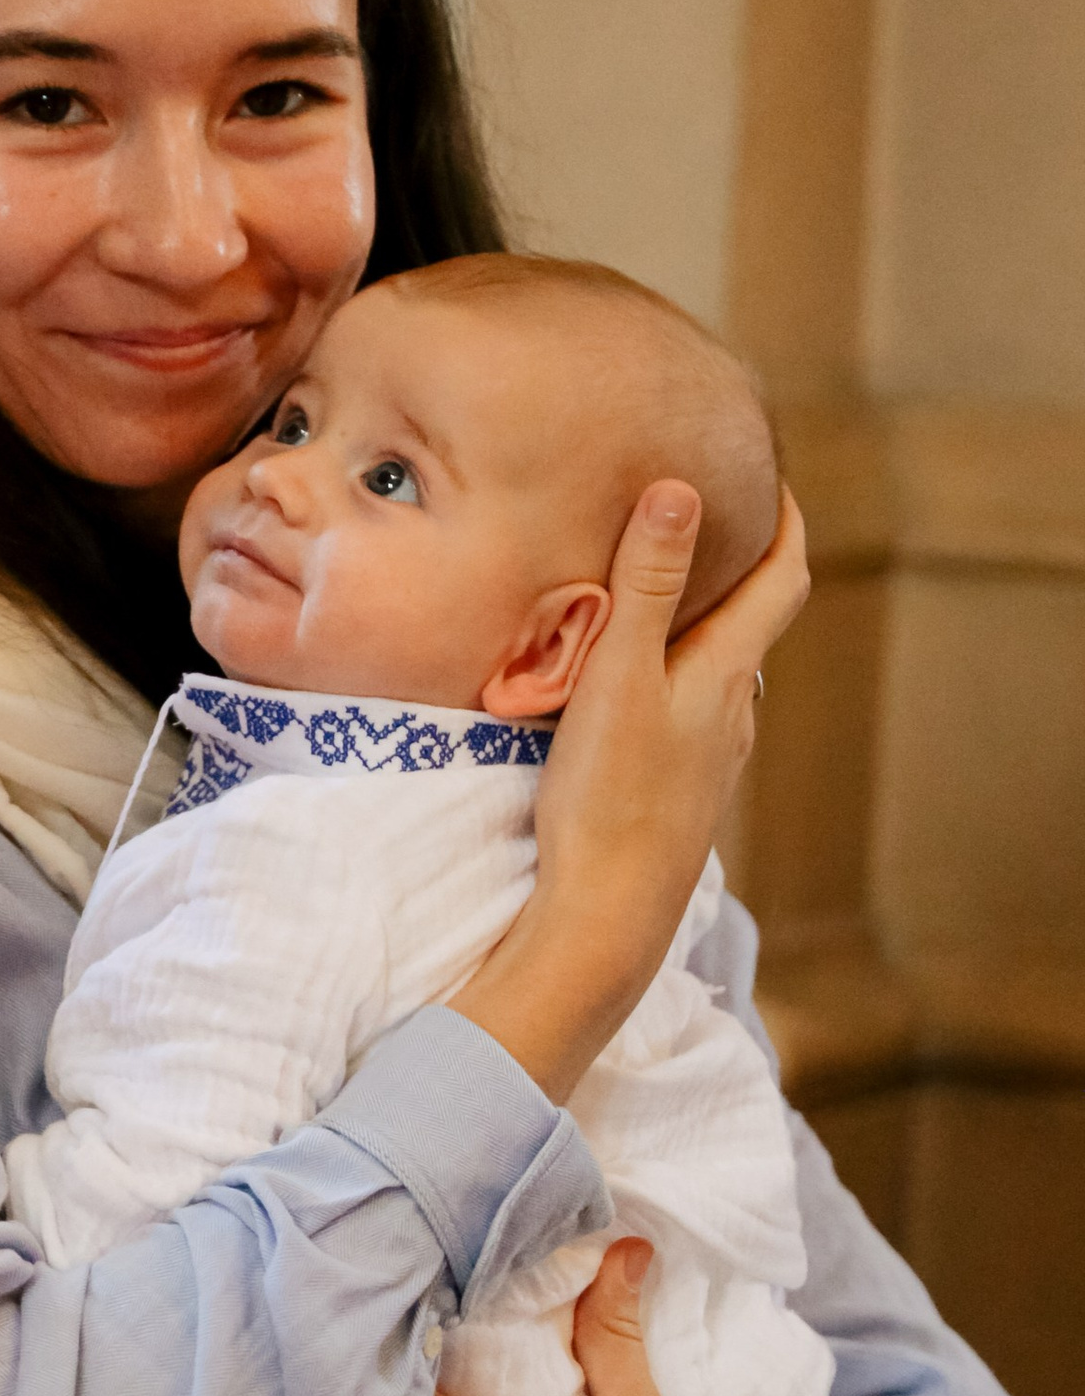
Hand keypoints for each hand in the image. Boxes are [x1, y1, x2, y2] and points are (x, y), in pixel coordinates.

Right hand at [450, 482, 810, 1101]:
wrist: (607, 916)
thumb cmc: (610, 797)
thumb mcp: (618, 677)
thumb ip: (647, 585)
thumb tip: (680, 490)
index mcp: (726, 673)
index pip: (782, 579)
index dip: (787, 522)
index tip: (772, 478)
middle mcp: (732, 714)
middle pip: (755, 624)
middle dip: (742, 567)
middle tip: (708, 520)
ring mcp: (709, 759)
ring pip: (721, 672)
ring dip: (705, 626)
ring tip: (664, 592)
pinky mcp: (677, 794)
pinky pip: (689, 713)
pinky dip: (675, 676)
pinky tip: (634, 686)